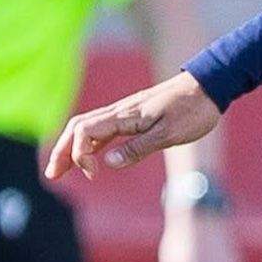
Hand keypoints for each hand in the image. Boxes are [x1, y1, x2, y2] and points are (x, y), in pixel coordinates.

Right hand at [48, 71, 216, 183]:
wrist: (209, 86)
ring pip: (86, 127)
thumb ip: (138, 148)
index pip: (85, 130)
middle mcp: (119, 111)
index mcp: (125, 115)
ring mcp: (124, 112)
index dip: (79, 153)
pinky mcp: (132, 115)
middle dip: (62, 151)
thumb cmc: (193, 111)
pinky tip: (88, 155)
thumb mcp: (170, 134)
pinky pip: (101, 127)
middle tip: (52, 175)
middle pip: (77, 127)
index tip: (94, 174)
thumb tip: (107, 163)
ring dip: (70, 147)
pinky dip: (87, 142)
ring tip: (61, 169)